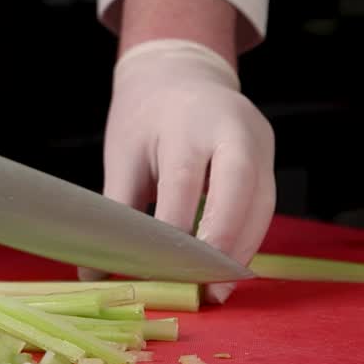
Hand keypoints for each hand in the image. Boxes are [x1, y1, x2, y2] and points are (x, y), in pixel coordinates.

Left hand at [92, 39, 274, 300]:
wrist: (179, 72)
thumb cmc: (145, 116)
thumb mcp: (124, 155)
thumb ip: (118, 212)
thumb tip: (95, 272)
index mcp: (185, 121)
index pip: (184, 183)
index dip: (176, 234)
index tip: (161, 274)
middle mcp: (231, 127)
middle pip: (239, 189)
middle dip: (223, 244)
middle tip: (207, 291)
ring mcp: (258, 139)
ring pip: (262, 203)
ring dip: (241, 250)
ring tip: (217, 291)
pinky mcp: (269, 155)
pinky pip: (265, 203)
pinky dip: (248, 238)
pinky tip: (228, 268)